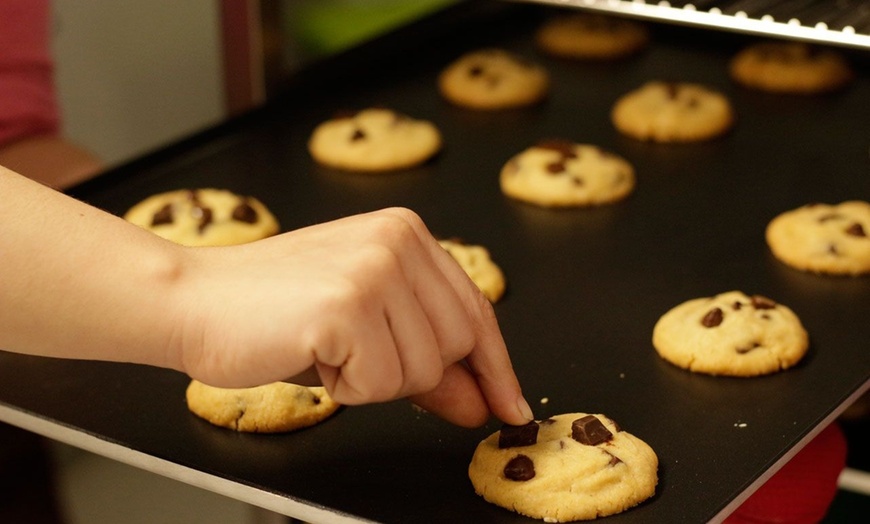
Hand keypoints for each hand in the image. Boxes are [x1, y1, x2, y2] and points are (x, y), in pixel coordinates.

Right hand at [173, 207, 532, 427]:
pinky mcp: (347, 305)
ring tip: (325, 346)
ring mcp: (375, 269)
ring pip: (422, 370)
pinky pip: (379, 383)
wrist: (191, 300)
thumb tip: (483, 400)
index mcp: (406, 233)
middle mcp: (398, 241)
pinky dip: (345, 388)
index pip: (476, 309)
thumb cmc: (271, 311)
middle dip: (409, 372)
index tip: (506, 403)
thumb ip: (429, 362)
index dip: (493, 364)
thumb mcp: (365, 328)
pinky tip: (310, 352)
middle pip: (457, 344)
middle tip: (352, 352)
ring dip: (372, 380)